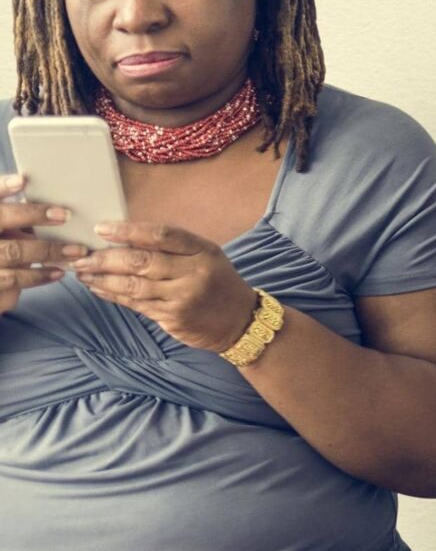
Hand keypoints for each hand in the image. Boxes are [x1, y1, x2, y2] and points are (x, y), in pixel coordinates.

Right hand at [0, 175, 75, 316]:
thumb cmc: (3, 255)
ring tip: (76, 251)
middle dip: (32, 214)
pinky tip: (58, 272)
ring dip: (48, 250)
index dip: (2, 187)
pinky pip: (15, 278)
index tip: (22, 180)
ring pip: (14, 250)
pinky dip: (40, 274)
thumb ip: (18, 222)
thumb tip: (57, 210)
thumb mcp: (6, 234)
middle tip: (64, 215)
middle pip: (1, 218)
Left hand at [71, 222, 259, 352]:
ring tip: (83, 274)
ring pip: (133, 285)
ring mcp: (183, 297)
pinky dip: (113, 295)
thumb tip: (124, 238)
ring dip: (102, 279)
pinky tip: (98, 289)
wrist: (239, 321)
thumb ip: (172, 247)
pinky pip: (135, 304)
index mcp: (203, 251)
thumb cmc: (216, 282)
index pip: (161, 235)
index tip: (101, 229)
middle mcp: (194, 273)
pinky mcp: (172, 318)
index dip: (128, 230)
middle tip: (82, 257)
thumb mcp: (206, 256)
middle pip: (141, 261)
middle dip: (106, 258)